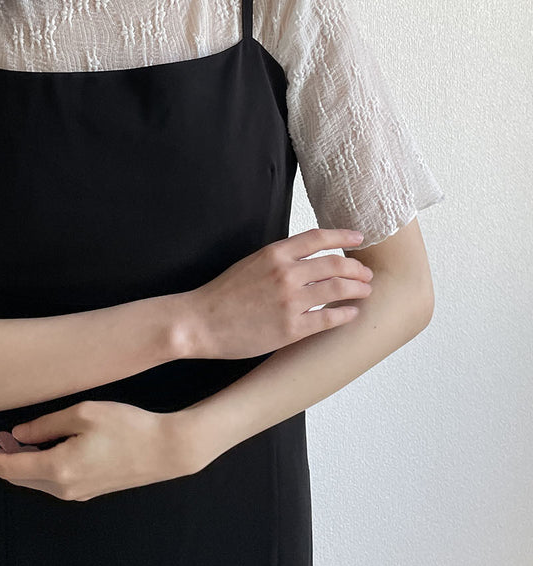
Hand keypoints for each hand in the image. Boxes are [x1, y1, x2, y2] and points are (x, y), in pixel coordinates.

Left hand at [0, 400, 201, 500]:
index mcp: (56, 468)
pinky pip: (51, 480)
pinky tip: (34, 448)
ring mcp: (77, 492)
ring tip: (4, 440)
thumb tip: (19, 433)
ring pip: (34, 478)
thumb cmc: (127, 426)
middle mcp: (62, 487)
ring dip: (16, 461)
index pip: (6, 467)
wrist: (167, 450)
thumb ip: (46, 424)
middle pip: (17, 476)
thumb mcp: (82, 414)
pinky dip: (35, 465)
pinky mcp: (90, 489)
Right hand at [184, 228, 373, 358]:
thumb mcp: (250, 264)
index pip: (318, 238)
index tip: (358, 239)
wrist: (199, 322)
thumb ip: (278, 260)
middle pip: (336, 264)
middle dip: (357, 269)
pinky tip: (352, 313)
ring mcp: (290, 301)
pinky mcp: (291, 328)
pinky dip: (346, 313)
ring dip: (357, 289)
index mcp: (274, 254)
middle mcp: (285, 274)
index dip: (343, 236)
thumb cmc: (221, 296)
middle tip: (365, 274)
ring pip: (338, 289)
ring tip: (364, 291)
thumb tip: (306, 260)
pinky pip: (329, 318)